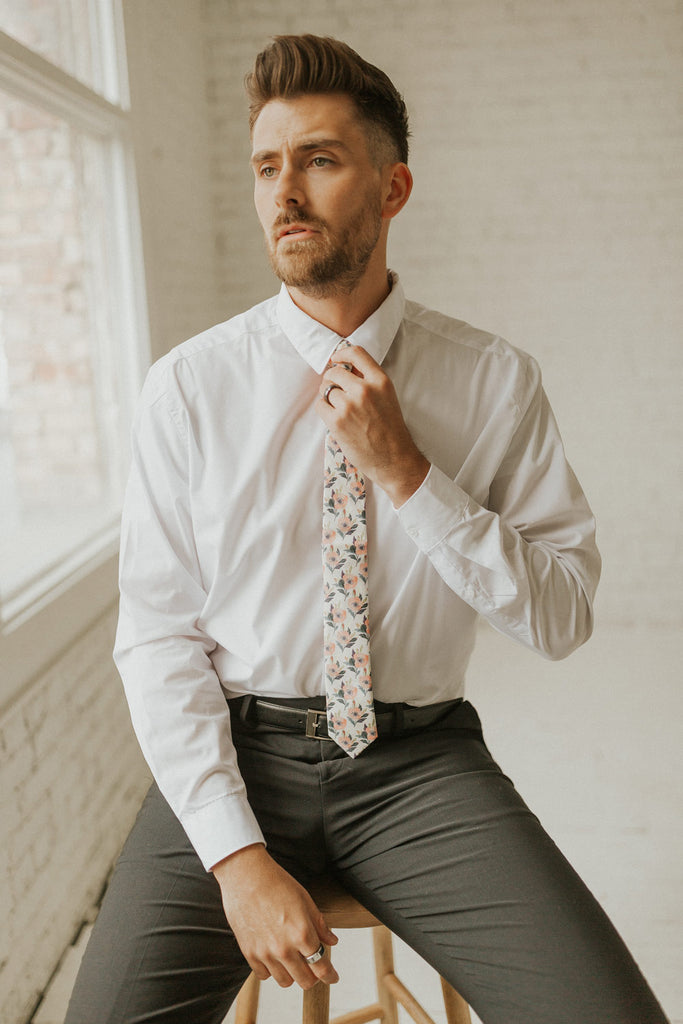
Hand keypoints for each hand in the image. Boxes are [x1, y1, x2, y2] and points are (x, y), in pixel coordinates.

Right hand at [212, 844, 338, 988]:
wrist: (246, 876)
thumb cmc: (276, 883)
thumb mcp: (305, 900)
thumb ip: (319, 924)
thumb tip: (332, 941)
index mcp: (302, 933)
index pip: (321, 967)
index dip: (330, 975)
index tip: (333, 977)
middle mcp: (284, 948)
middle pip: (305, 980)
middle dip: (313, 977)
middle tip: (313, 968)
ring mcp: (265, 953)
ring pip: (285, 982)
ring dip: (292, 974)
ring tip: (292, 960)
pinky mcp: (249, 953)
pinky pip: (264, 975)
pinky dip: (271, 970)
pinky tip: (274, 957)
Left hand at [316, 345, 428, 507]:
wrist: (394, 458)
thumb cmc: (390, 429)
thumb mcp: (387, 397)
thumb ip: (369, 381)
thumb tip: (345, 368)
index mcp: (380, 381)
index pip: (356, 353)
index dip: (341, 354)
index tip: (336, 360)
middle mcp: (365, 390)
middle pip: (335, 372)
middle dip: (332, 380)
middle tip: (336, 392)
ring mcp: (349, 405)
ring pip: (325, 389)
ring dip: (328, 397)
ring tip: (339, 409)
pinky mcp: (337, 421)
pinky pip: (320, 405)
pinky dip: (323, 410)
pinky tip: (334, 418)